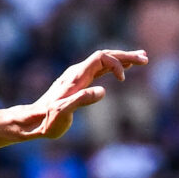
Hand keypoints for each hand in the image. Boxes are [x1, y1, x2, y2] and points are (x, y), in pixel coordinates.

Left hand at [13, 48, 148, 139]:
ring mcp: (78, 77)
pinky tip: (123, 71)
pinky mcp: (78, 84)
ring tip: (141, 58)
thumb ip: (82, 100)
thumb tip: (103, 91)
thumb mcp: (64, 112)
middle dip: (125, 56)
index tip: (122, 80)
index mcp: (76, 76)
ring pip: (103, 62)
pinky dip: (113, 68)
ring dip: (122, 60)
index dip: (116, 63)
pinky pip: (99, 71)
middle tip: (145, 58)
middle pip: (105, 56)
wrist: (33, 121)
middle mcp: (77, 72)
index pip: (101, 57)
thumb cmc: (47, 119)